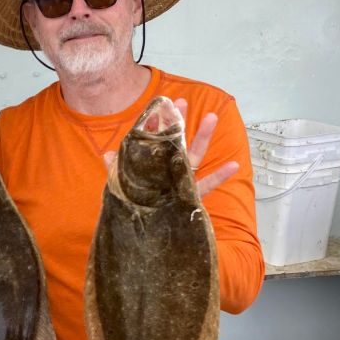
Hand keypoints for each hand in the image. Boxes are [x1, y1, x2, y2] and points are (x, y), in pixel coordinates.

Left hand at [104, 100, 238, 198]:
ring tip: (212, 117)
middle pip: (174, 143)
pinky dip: (220, 177)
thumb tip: (107, 155)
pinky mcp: (190, 198)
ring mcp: (180, 183)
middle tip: (182, 102)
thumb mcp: (121, 190)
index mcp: (150, 168)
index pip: (152, 142)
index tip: (158, 107)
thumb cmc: (131, 211)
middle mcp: (166, 171)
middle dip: (178, 122)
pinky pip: (206, 186)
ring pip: (193, 157)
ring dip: (203, 137)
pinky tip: (233, 166)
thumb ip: (117, 172)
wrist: (140, 238)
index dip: (155, 125)